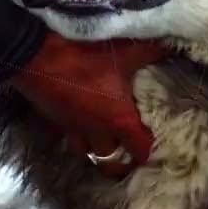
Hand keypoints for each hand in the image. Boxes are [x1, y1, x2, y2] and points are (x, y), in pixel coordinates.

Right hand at [10, 32, 167, 177]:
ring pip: (87, 151)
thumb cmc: (85, 57)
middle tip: (128, 154)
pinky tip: (81, 122)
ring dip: (97, 149)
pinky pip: (68, 135)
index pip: (139, 151)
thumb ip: (152, 51)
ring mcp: (72, 129)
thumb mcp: (125, 51)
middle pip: (110, 160)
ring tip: (106, 139)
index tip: (155, 146)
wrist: (34, 56)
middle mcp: (96, 132)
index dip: (149, 152)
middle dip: (121, 161)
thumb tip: (172, 47)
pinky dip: (77, 134)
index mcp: (119, 121)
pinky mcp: (53, 121)